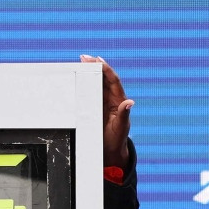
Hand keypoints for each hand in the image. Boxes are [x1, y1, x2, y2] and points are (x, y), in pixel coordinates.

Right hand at [80, 54, 132, 169]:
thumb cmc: (117, 140)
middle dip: (96, 66)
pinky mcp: (95, 106)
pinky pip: (90, 91)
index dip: (107, 70)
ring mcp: (103, 102)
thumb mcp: (121, 128)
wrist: (110, 151)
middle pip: (104, 78)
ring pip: (97, 83)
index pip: (114, 81)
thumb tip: (129, 102)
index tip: (98, 61)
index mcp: (119, 101)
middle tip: (84, 57)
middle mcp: (112, 99)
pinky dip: (85, 82)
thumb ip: (124, 115)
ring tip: (81, 61)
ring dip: (90, 71)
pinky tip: (78, 76)